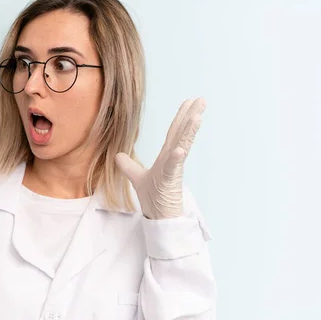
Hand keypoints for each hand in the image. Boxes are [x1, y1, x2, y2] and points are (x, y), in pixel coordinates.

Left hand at [115, 98, 205, 219]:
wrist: (159, 219)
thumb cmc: (154, 199)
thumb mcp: (137, 178)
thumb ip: (129, 166)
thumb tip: (118, 155)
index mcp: (166, 157)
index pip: (174, 133)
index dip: (181, 117)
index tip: (189, 102)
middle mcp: (172, 160)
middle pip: (181, 134)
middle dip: (191, 116)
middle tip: (202, 100)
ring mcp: (173, 170)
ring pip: (182, 146)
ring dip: (189, 132)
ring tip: (198, 116)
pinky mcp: (170, 182)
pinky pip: (173, 168)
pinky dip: (176, 158)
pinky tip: (179, 150)